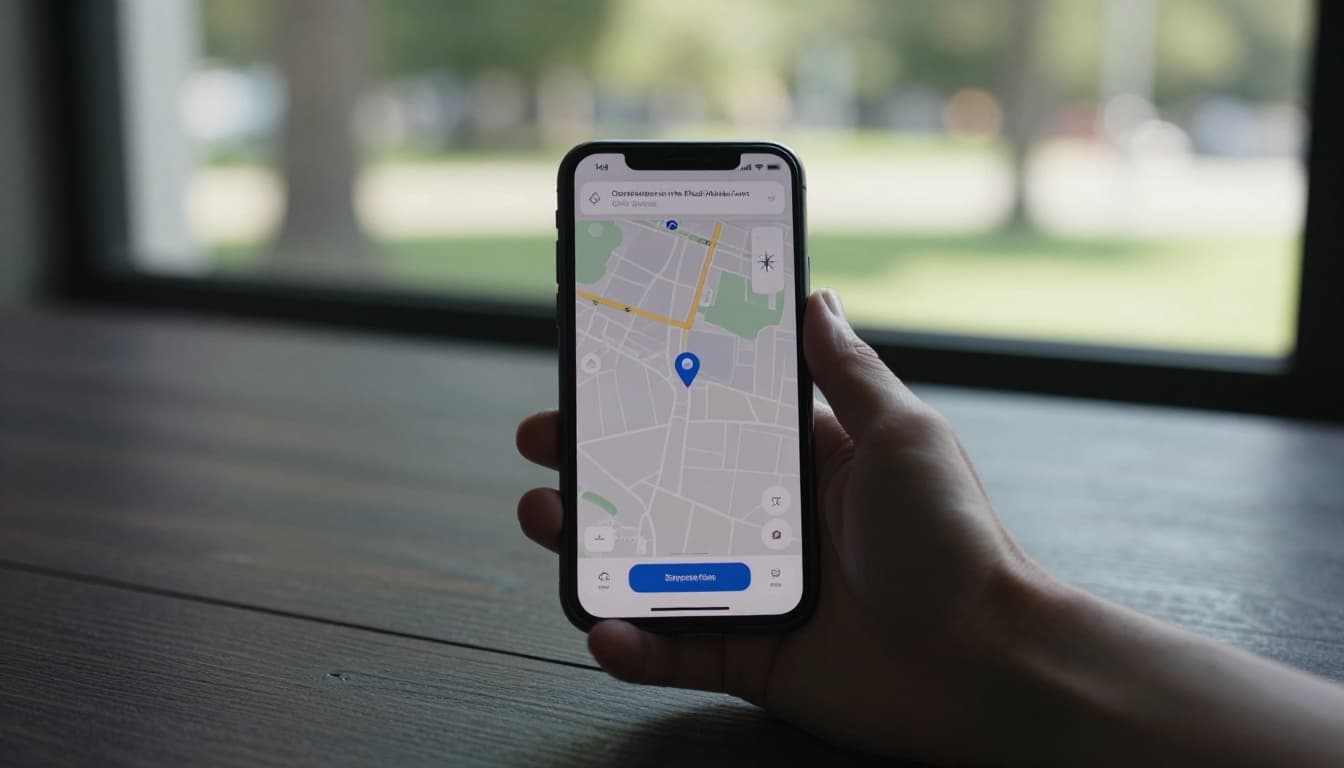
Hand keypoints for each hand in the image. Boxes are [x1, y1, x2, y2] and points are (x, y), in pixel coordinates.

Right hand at [516, 289, 1044, 759]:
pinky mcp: (753, 658)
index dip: (654, 396)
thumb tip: (815, 296)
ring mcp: (757, 594)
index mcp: (805, 467)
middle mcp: (773, 526)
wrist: (985, 666)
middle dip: (598, 464)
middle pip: (664, 489)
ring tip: (546, 517)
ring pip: (652, 566)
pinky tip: (604, 627)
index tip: (601, 369)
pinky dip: (633, 644)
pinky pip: (676, 652)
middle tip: (545, 440)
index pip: (713, 421)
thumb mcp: (902, 435)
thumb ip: (848, 371)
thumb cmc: (954, 542)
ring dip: (591, 544)